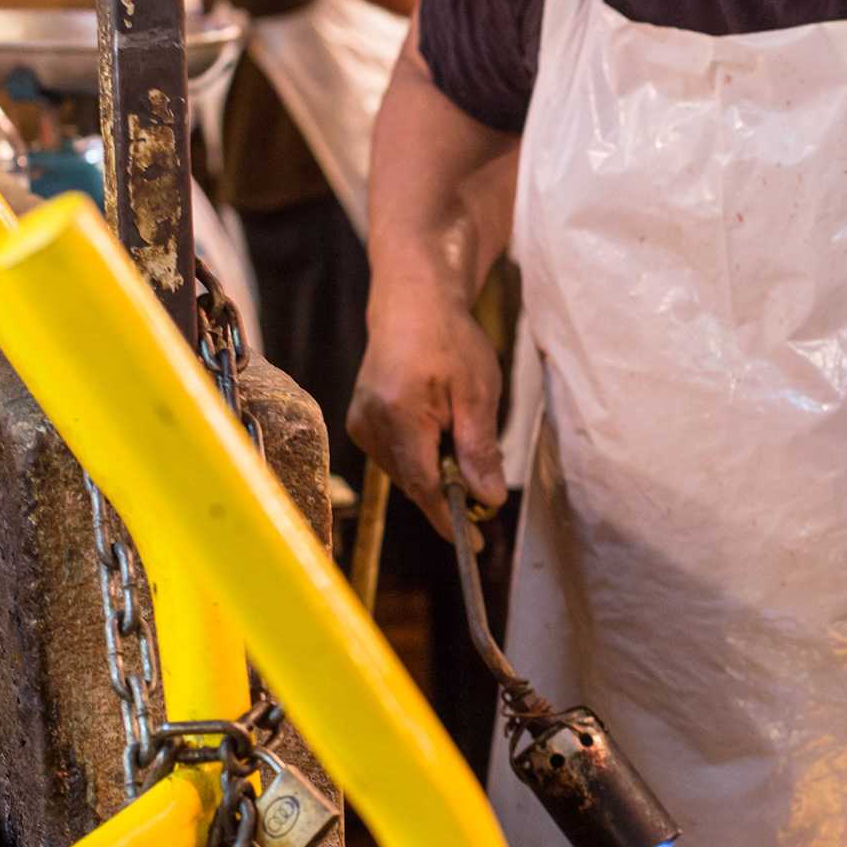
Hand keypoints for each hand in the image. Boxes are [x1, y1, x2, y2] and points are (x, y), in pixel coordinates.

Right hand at [348, 278, 505, 537]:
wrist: (412, 304)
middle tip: (485, 482)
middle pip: (415, 483)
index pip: (424, 486)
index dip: (449, 518)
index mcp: (399, 415)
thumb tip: (487, 500)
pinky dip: (422, 457)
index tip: (476, 542)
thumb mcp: (478, 394)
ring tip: (461, 435)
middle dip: (450, 492)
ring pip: (406, 473)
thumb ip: (479, 449)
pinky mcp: (360, 422)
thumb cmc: (450, 341)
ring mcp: (360, 423)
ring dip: (436, 472)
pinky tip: (440, 432)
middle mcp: (370, 424)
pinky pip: (396, 457)